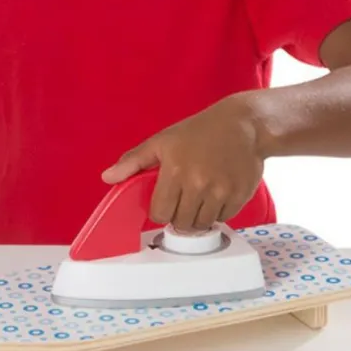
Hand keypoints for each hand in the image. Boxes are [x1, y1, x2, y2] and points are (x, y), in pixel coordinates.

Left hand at [100, 94, 264, 230]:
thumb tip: (107, 177)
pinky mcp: (239, 196)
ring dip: (197, 217)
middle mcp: (198, 184)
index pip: (159, 213)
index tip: (164, 201)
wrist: (243, 125)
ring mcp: (220, 191)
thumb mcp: (162, 141)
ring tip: (199, 197)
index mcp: (175, 171)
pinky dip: (217, 213)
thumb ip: (133, 161)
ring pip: (201, 225)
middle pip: (180, 223)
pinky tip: (216, 194)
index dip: (159, 210)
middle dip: (178, 215)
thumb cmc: (199, 131)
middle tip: (183, 199)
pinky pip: (223, 219)